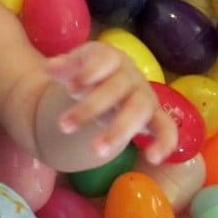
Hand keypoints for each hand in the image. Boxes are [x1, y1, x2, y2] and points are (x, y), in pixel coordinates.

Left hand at [46, 41, 177, 164]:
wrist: (108, 81)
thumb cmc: (88, 72)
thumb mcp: (72, 66)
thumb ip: (62, 67)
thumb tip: (50, 67)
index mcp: (110, 58)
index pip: (104, 60)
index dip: (89, 73)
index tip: (69, 88)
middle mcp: (131, 76)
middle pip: (115, 90)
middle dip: (89, 108)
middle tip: (63, 126)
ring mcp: (145, 96)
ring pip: (138, 111)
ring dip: (118, 131)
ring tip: (96, 151)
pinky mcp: (155, 116)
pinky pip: (167, 129)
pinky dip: (164, 142)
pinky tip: (153, 159)